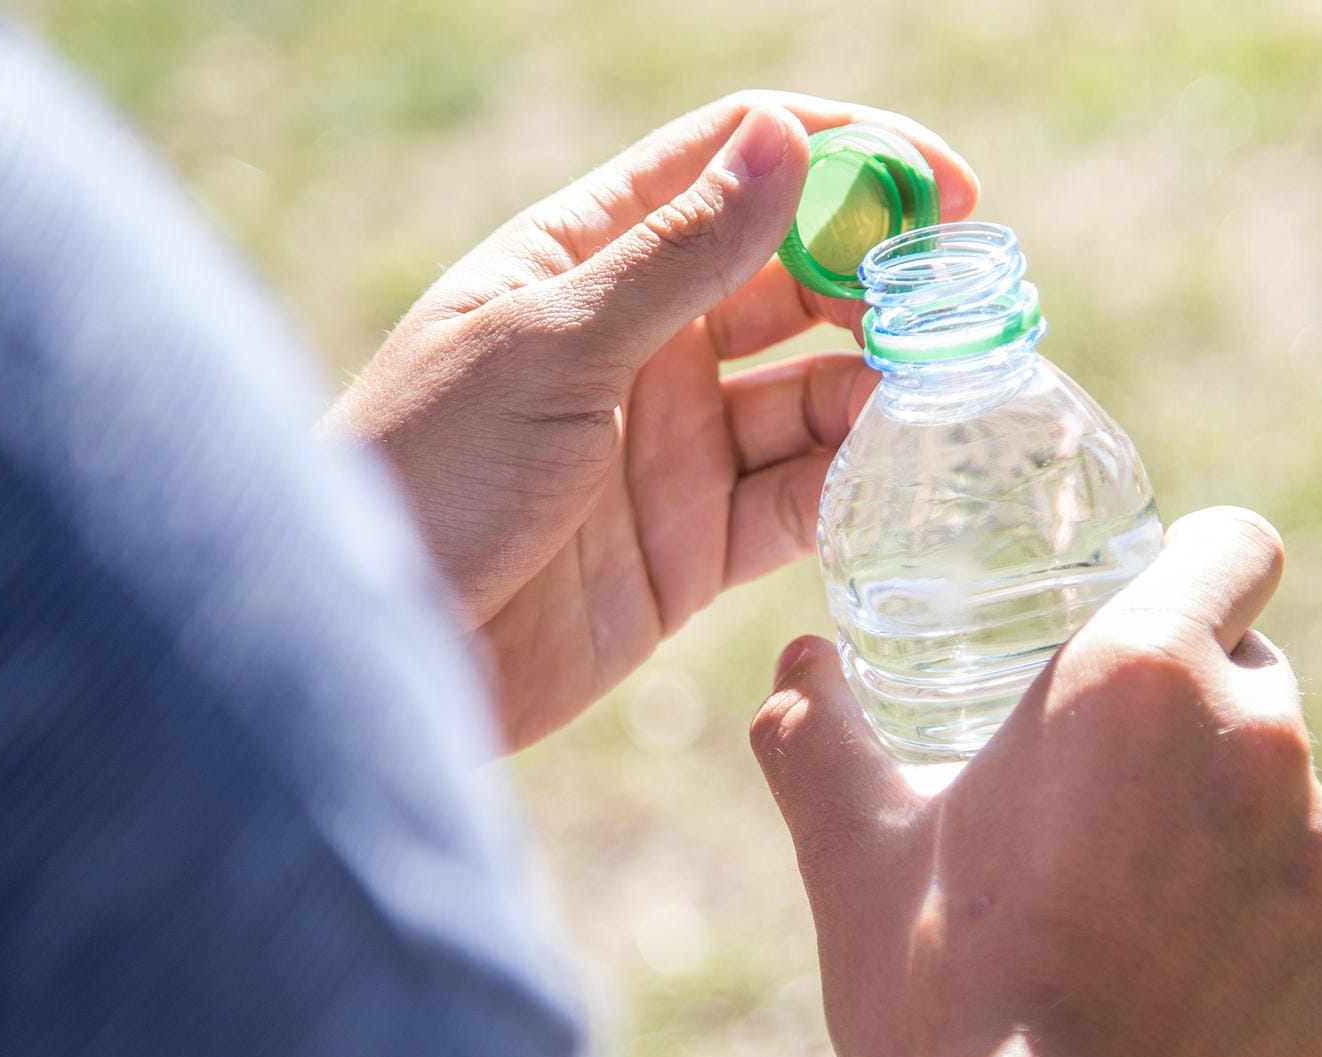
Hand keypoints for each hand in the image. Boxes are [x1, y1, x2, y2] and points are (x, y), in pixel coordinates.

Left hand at [324, 93, 978, 747]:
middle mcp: (642, 340)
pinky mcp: (693, 546)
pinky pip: (797, 498)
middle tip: (955, 304)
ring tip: (929, 391)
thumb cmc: (427, 471)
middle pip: (791, 277)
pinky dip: (850, 482)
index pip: (732, 163)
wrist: (366, 654)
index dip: (844, 158)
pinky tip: (890, 469)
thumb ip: (679, 253)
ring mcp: (671, 444)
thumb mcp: (552, 346)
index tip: (944, 185)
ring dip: (874, 383)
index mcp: (589, 256)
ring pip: (808, 391)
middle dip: (878, 279)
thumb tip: (787, 138)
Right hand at [753, 507, 1321, 1056]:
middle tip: (1110, 806)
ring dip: (1240, 831)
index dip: (1200, 570)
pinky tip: (1210, 984)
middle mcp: (1267, 740)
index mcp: (1141, 677)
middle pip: (1254, 676)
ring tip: (1150, 917)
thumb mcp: (859, 860)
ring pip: (1298, 798)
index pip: (1235, 546)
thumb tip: (795, 667)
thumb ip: (817, 739)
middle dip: (1190, 723)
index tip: (1161, 614)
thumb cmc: (950, 1007)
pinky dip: (1292, 928)